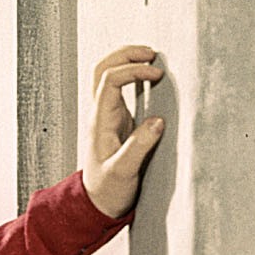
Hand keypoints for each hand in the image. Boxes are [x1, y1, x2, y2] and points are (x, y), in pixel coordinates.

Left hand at [82, 45, 165, 217]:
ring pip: (107, 76)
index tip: (158, 74)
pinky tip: (150, 76)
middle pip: (101, 70)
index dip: (133, 70)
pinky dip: (132, 75)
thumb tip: (158, 121)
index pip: (109, 81)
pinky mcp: (116, 120)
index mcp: (100, 121)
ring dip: (126, 61)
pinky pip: (119, 88)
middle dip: (124, 55)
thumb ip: (139, 147)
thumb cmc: (108, 189)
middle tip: (152, 52)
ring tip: (151, 57)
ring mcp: (106, 114)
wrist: (96, 201)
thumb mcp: (124, 172)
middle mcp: (100, 113)